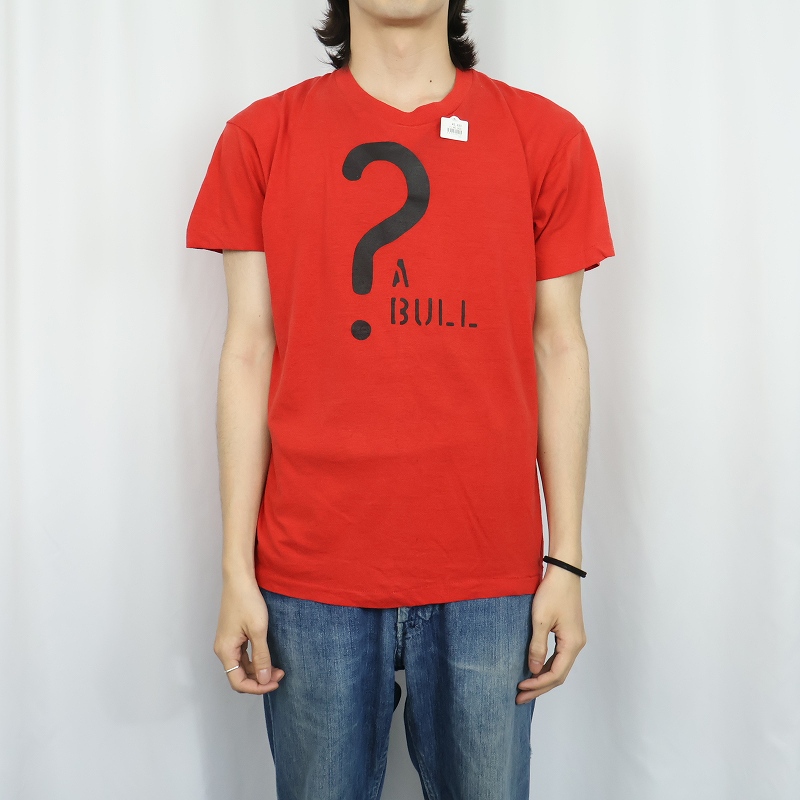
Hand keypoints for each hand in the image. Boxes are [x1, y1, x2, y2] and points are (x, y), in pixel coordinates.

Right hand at [213, 577, 285, 694]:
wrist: (239, 579)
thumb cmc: (247, 601)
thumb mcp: (258, 630)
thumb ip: (261, 656)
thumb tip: (264, 679)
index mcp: (225, 651)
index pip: (238, 682)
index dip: (257, 687)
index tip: (275, 682)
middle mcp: (223, 649)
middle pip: (239, 676)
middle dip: (260, 679)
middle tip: (280, 675)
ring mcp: (227, 642)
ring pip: (242, 667)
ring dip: (258, 671)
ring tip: (278, 668)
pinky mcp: (233, 636)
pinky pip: (242, 656)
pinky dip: (255, 661)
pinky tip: (268, 657)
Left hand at [516, 566, 586, 703]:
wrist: (564, 572)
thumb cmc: (552, 592)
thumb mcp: (540, 620)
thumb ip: (537, 647)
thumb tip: (532, 670)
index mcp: (572, 644)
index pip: (555, 674)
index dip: (537, 684)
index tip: (519, 688)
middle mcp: (577, 644)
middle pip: (559, 674)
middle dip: (539, 687)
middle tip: (519, 697)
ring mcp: (574, 639)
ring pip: (559, 666)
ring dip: (542, 677)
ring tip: (525, 688)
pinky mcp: (569, 633)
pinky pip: (559, 656)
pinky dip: (546, 666)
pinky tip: (534, 669)